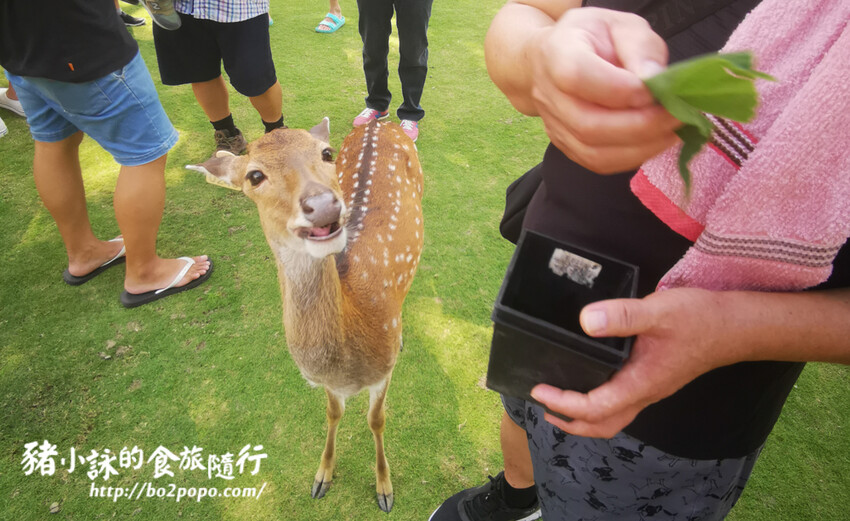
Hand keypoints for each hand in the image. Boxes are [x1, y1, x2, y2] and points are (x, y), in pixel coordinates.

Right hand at [527, 7, 680, 172]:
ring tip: (672, 131)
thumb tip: (656, 81)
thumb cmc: (592, 38)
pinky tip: (655, 142)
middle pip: (588, 125)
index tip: (655, 90)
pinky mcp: (566, 147)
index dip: (620, 89)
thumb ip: (640, 47)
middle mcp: (548, 95)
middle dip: (640, 126)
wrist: (555, 59)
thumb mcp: (622, 25)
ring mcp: (554, 126)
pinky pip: (598, 163)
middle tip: (676, 116)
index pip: (578, 77)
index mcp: (557, 53)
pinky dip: (632, 157)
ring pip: (593, 152)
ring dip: (640, 147)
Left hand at [530, 288, 735, 437]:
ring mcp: (651, 388)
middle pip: (602, 425)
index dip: (563, 403)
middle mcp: (645, 393)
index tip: (538, 390)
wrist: (736, 326)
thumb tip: (586, 322)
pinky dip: (600, 400)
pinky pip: (622, 401)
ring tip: (560, 399)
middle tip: (543, 405)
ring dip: (584, 415)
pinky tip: (591, 378)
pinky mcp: (655, 378)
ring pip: (613, 416)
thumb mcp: (658, 311)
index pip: (594, 408)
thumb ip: (623, 316)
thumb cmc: (700, 319)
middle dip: (570, 422)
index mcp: (641, 383)